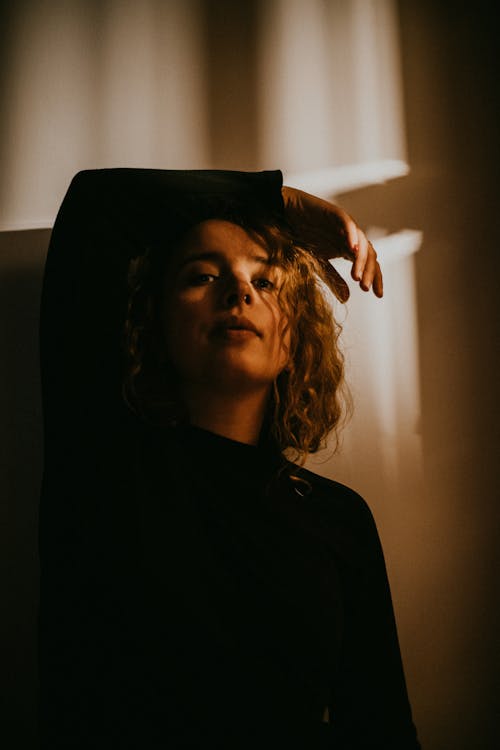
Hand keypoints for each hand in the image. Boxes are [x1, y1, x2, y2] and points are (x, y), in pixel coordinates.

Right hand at [282, 185, 382, 301]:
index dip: (376, 278)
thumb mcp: (320, 264)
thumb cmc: (303, 238)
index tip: (378, 295)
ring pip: (361, 242)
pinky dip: (352, 236)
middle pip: (370, 255)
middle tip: (365, 289)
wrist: (287, 215)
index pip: (370, 265)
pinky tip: (353, 249)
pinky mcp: (335, 214)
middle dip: (370, 272)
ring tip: (356, 277)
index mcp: (350, 250)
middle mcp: (351, 238)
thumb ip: (334, 279)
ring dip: (361, 260)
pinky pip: (348, 224)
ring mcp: (345, 226)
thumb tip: (347, 299)